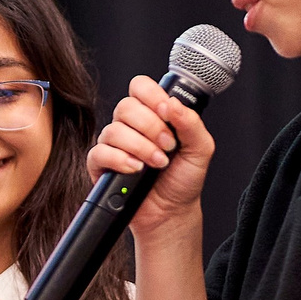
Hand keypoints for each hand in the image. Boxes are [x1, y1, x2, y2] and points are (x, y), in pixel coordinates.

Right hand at [92, 74, 216, 235]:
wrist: (171, 212)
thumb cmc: (183, 180)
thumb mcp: (200, 149)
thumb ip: (190, 123)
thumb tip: (173, 103)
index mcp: (153, 114)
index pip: (141, 87)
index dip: (152, 96)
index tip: (167, 113)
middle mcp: (131, 126)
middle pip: (126, 106)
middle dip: (151, 127)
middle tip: (168, 146)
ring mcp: (114, 144)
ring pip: (114, 130)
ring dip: (140, 147)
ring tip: (157, 163)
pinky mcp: (101, 164)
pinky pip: (100, 152)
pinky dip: (120, 160)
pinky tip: (136, 169)